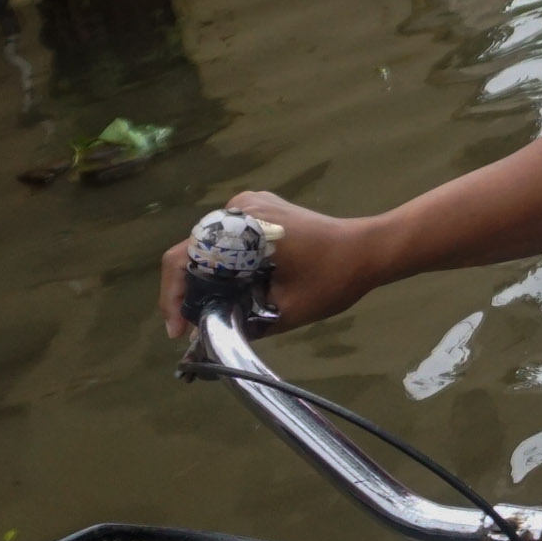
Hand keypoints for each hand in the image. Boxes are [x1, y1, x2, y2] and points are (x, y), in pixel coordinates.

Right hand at [159, 189, 384, 336]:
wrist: (368, 249)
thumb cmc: (333, 279)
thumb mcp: (286, 311)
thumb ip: (244, 322)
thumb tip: (209, 337)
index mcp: (241, 228)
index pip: (182, 258)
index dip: (173, 297)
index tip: (180, 330)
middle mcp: (238, 207)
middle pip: (192, 250)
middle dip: (188, 290)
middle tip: (193, 326)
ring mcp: (250, 203)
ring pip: (209, 243)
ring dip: (205, 275)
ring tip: (209, 311)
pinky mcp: (261, 206)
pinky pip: (229, 235)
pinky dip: (224, 261)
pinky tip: (231, 287)